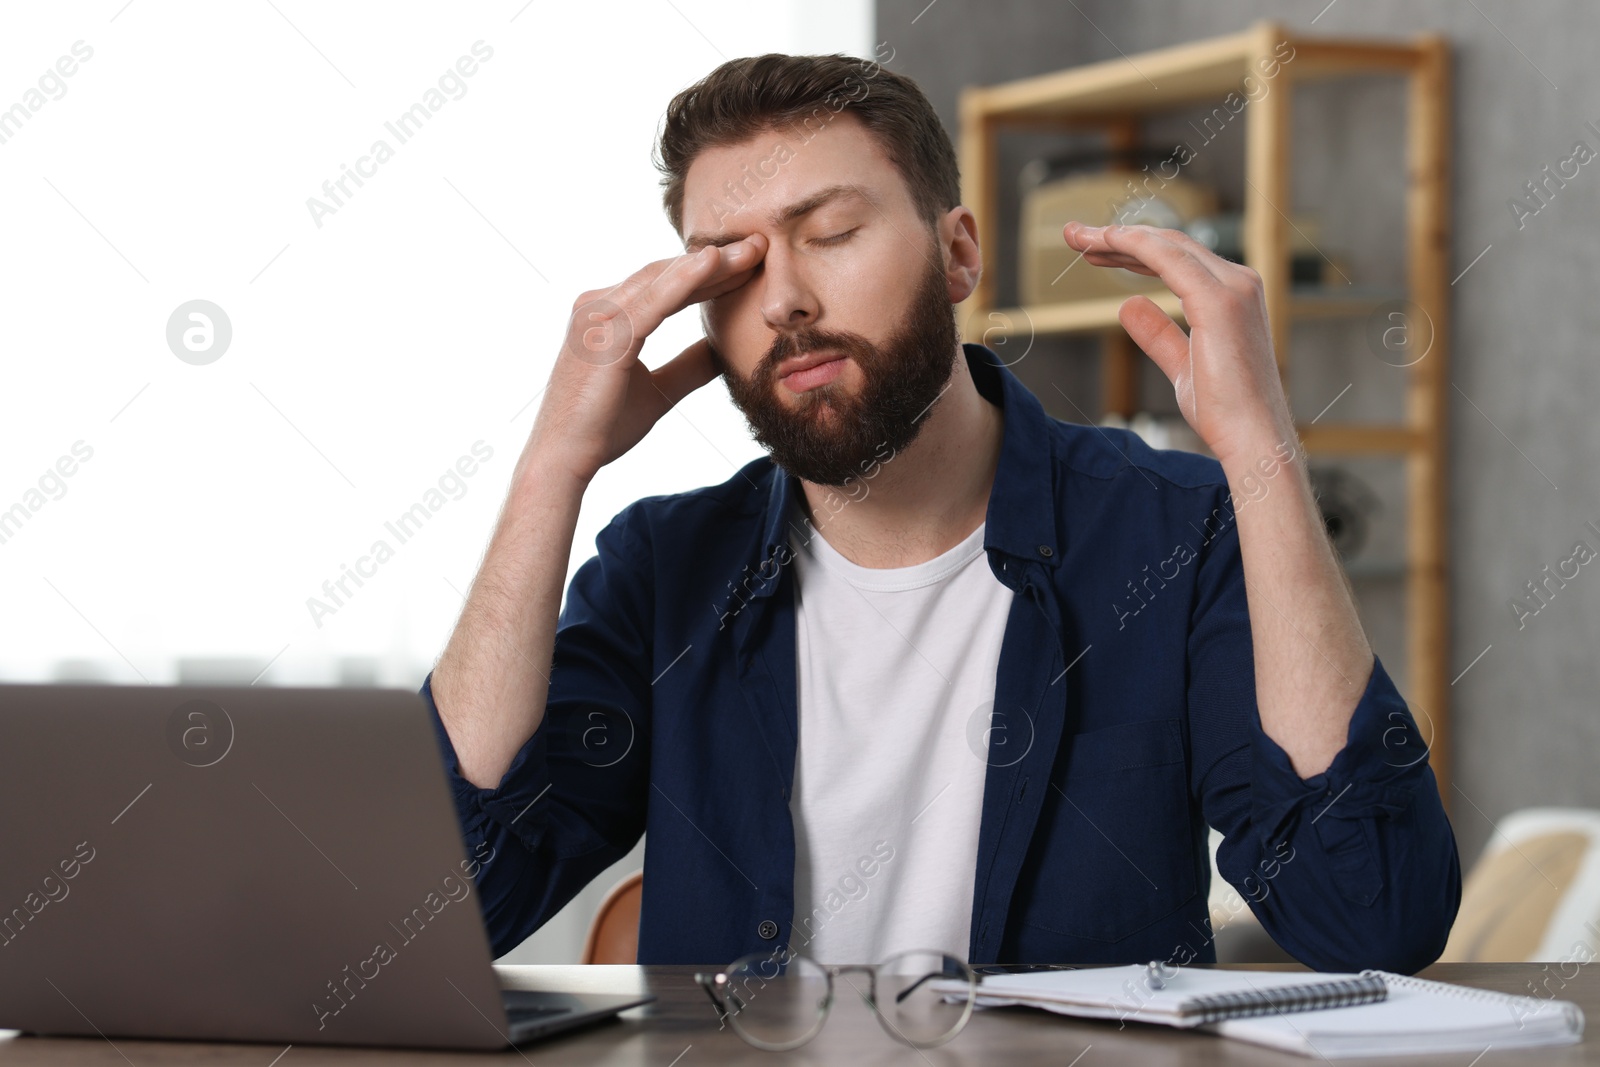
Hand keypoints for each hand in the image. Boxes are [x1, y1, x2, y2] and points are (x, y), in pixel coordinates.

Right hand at [525, 232, 768, 483]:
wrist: (563, 458)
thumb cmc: (601, 426)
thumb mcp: (659, 390)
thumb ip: (688, 366)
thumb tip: (722, 351)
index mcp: (610, 316)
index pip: (667, 285)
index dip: (709, 274)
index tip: (750, 265)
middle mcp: (599, 305)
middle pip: (667, 273)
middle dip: (716, 260)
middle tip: (760, 244)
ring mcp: (598, 316)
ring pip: (663, 280)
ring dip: (710, 264)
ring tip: (752, 250)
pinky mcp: (605, 335)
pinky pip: (652, 301)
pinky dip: (683, 280)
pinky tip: (713, 262)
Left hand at [1061, 221, 1294, 464]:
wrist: (1252, 437)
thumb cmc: (1224, 410)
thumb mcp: (1182, 366)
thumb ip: (1158, 334)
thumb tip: (1128, 305)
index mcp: (1233, 295)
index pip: (1175, 258)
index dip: (1132, 250)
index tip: (1094, 250)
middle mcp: (1238, 282)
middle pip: (1168, 245)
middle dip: (1118, 238)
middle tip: (1075, 235)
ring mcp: (1233, 288)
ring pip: (1165, 246)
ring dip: (1117, 237)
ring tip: (1077, 237)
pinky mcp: (1219, 301)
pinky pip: (1168, 259)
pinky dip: (1134, 245)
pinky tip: (1105, 241)